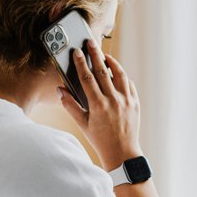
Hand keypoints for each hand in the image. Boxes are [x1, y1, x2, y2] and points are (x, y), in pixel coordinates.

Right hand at [59, 39, 141, 169]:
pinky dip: (122, 76)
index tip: (77, 51)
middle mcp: (114, 101)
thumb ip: (70, 105)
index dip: (81, 63)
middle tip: (90, 42)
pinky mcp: (136, 103)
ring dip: (112, 63)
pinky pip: (129, 84)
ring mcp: (127, 101)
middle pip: (104, 71)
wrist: (122, 153)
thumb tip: (61, 90)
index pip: (87, 78)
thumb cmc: (100, 140)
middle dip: (96, 54)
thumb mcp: (82, 124)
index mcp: (98, 105)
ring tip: (104, 55)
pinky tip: (116, 73)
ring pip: (120, 75)